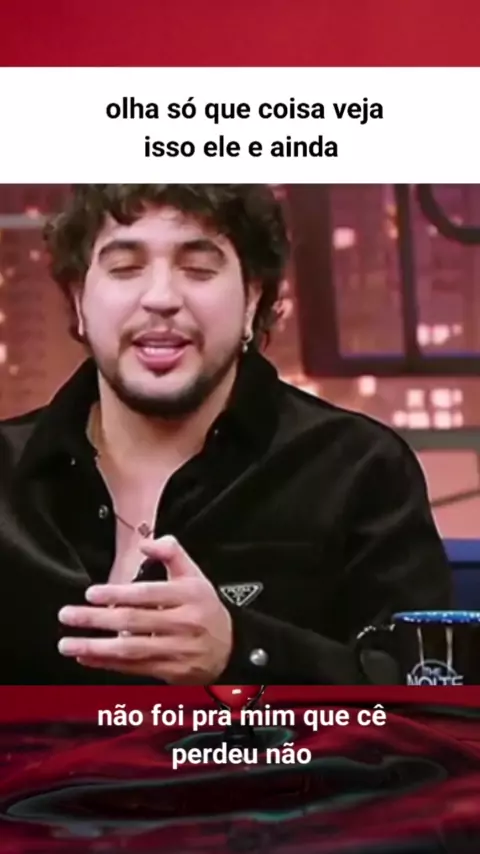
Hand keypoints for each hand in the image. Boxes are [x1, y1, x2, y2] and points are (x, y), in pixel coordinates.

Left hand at [58, 536, 232, 683]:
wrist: (231, 648)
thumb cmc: (205, 608)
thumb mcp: (195, 575)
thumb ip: (171, 554)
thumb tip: (146, 543)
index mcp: (189, 596)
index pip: (148, 594)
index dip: (117, 593)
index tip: (91, 593)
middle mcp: (184, 624)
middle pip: (133, 621)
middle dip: (96, 619)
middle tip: (68, 615)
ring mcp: (177, 650)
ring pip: (131, 649)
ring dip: (96, 646)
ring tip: (69, 643)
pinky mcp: (171, 671)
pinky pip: (134, 668)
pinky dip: (107, 664)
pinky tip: (87, 657)